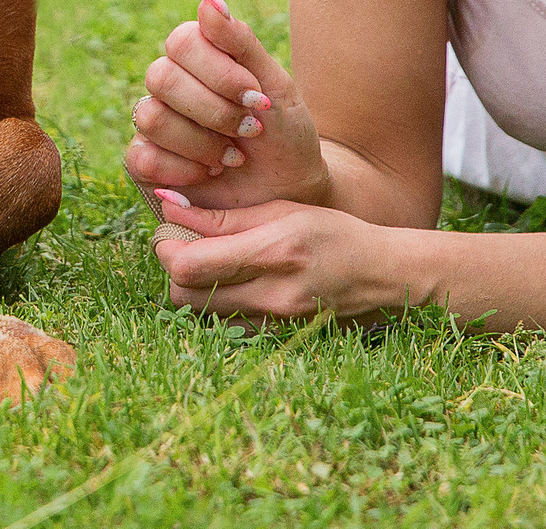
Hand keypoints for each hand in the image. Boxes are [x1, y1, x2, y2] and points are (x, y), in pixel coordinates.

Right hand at [124, 0, 326, 210]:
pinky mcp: (147, 163)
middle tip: (250, 129)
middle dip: (213, 111)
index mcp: (199, 56)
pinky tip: (210, 174)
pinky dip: (182, 169)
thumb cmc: (285, 133)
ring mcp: (155, 123)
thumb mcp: (276, 85)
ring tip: (233, 157)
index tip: (257, 98)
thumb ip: (240, 41)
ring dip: (202, 143)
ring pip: (151, 117)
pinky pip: (140, 157)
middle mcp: (171, 84)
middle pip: (161, 77)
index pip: (182, 41)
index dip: (218, 73)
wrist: (291, 191)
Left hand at [148, 191, 404, 323]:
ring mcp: (273, 322)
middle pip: (184, 296)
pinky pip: (224, 326)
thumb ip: (225, 216)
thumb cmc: (331, 232)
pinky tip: (232, 284)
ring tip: (210, 263)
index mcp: (274, 252)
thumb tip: (169, 207)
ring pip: (200, 314)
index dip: (166, 249)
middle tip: (185, 247)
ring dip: (194, 289)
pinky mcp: (275, 336)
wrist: (379, 274)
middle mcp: (272, 294)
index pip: (190, 265)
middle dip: (174, 271)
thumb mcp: (282, 210)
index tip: (169, 232)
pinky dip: (216, 306)